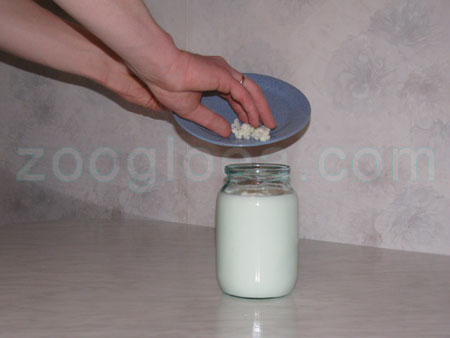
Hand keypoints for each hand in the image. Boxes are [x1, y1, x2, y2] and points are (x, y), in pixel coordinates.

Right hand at [139, 51, 276, 136]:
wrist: (160, 71)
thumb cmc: (168, 86)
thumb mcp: (192, 110)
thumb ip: (211, 120)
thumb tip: (226, 132)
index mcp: (214, 77)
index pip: (237, 94)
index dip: (245, 109)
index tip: (251, 123)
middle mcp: (223, 72)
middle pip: (249, 91)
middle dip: (260, 109)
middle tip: (267, 125)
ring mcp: (225, 72)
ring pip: (251, 91)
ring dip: (261, 108)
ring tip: (267, 124)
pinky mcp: (224, 76)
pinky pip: (242, 94)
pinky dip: (250, 108)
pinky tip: (254, 120)